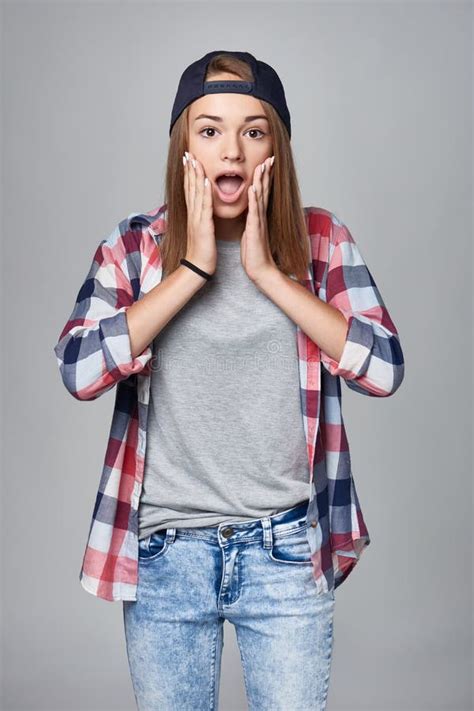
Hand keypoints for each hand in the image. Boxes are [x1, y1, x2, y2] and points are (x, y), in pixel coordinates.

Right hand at [183, 151, 216, 275]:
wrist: (198, 267)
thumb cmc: (202, 251)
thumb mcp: (201, 231)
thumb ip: (201, 218)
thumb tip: (201, 211)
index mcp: (193, 215)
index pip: (190, 190)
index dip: (189, 174)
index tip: (188, 159)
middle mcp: (193, 214)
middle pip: (189, 187)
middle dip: (189, 169)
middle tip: (187, 152)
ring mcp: (197, 219)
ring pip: (195, 193)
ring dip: (194, 176)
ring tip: (194, 160)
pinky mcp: (203, 226)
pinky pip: (204, 207)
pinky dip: (204, 193)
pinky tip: (204, 181)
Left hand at [240, 156, 277, 282]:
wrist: (260, 270)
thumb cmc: (254, 253)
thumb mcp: (251, 233)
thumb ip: (252, 221)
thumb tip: (250, 212)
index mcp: (258, 216)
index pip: (262, 192)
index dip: (263, 177)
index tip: (265, 162)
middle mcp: (260, 216)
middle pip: (264, 190)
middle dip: (266, 173)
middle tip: (270, 157)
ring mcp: (259, 222)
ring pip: (261, 197)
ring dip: (262, 180)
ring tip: (263, 165)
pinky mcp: (255, 230)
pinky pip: (255, 212)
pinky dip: (254, 199)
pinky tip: (254, 187)